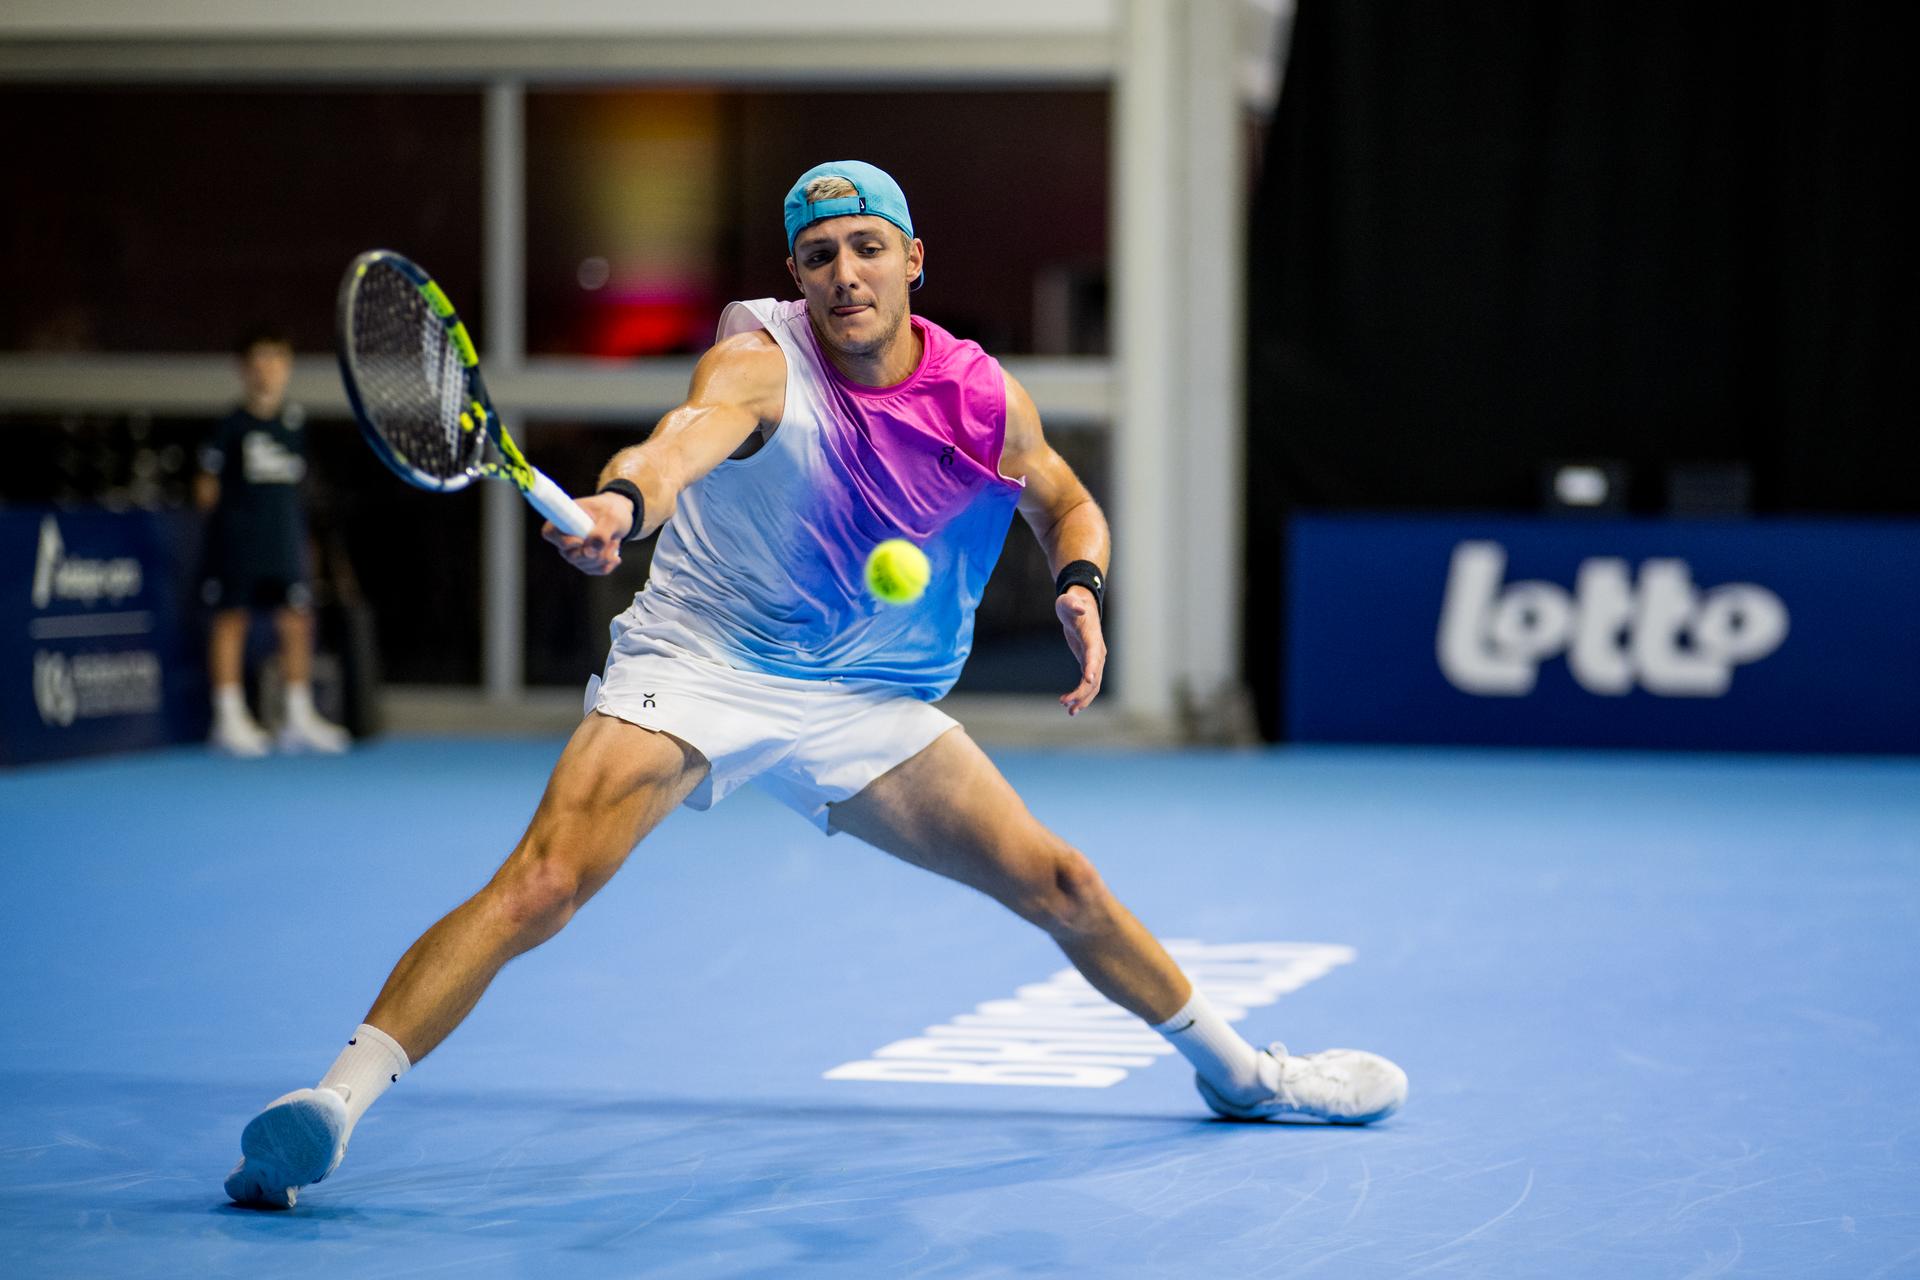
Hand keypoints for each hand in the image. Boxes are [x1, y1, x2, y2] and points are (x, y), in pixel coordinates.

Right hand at [541, 491, 631, 575]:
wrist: (621, 516)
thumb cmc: (613, 510)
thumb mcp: (612, 518)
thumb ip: (601, 533)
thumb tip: (590, 552)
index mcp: (565, 518)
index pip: (549, 533)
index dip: (563, 542)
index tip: (581, 540)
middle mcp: (565, 537)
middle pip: (570, 556)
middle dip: (594, 552)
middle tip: (610, 539)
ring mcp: (574, 551)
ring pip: (584, 565)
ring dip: (604, 556)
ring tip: (614, 541)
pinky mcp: (585, 561)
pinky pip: (593, 570)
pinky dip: (607, 564)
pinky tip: (615, 557)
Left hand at [1055, 585, 1105, 715]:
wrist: (1080, 605)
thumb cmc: (1072, 603)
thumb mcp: (1067, 601)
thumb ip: (1072, 603)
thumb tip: (1080, 607)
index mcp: (1093, 638)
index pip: (1094, 654)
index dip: (1092, 667)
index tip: (1087, 680)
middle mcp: (1098, 652)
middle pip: (1095, 676)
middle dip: (1082, 692)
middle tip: (1066, 703)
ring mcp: (1095, 659)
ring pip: (1093, 685)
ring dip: (1083, 699)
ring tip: (1069, 711)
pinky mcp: (1088, 663)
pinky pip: (1088, 684)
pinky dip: (1081, 695)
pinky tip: (1070, 706)